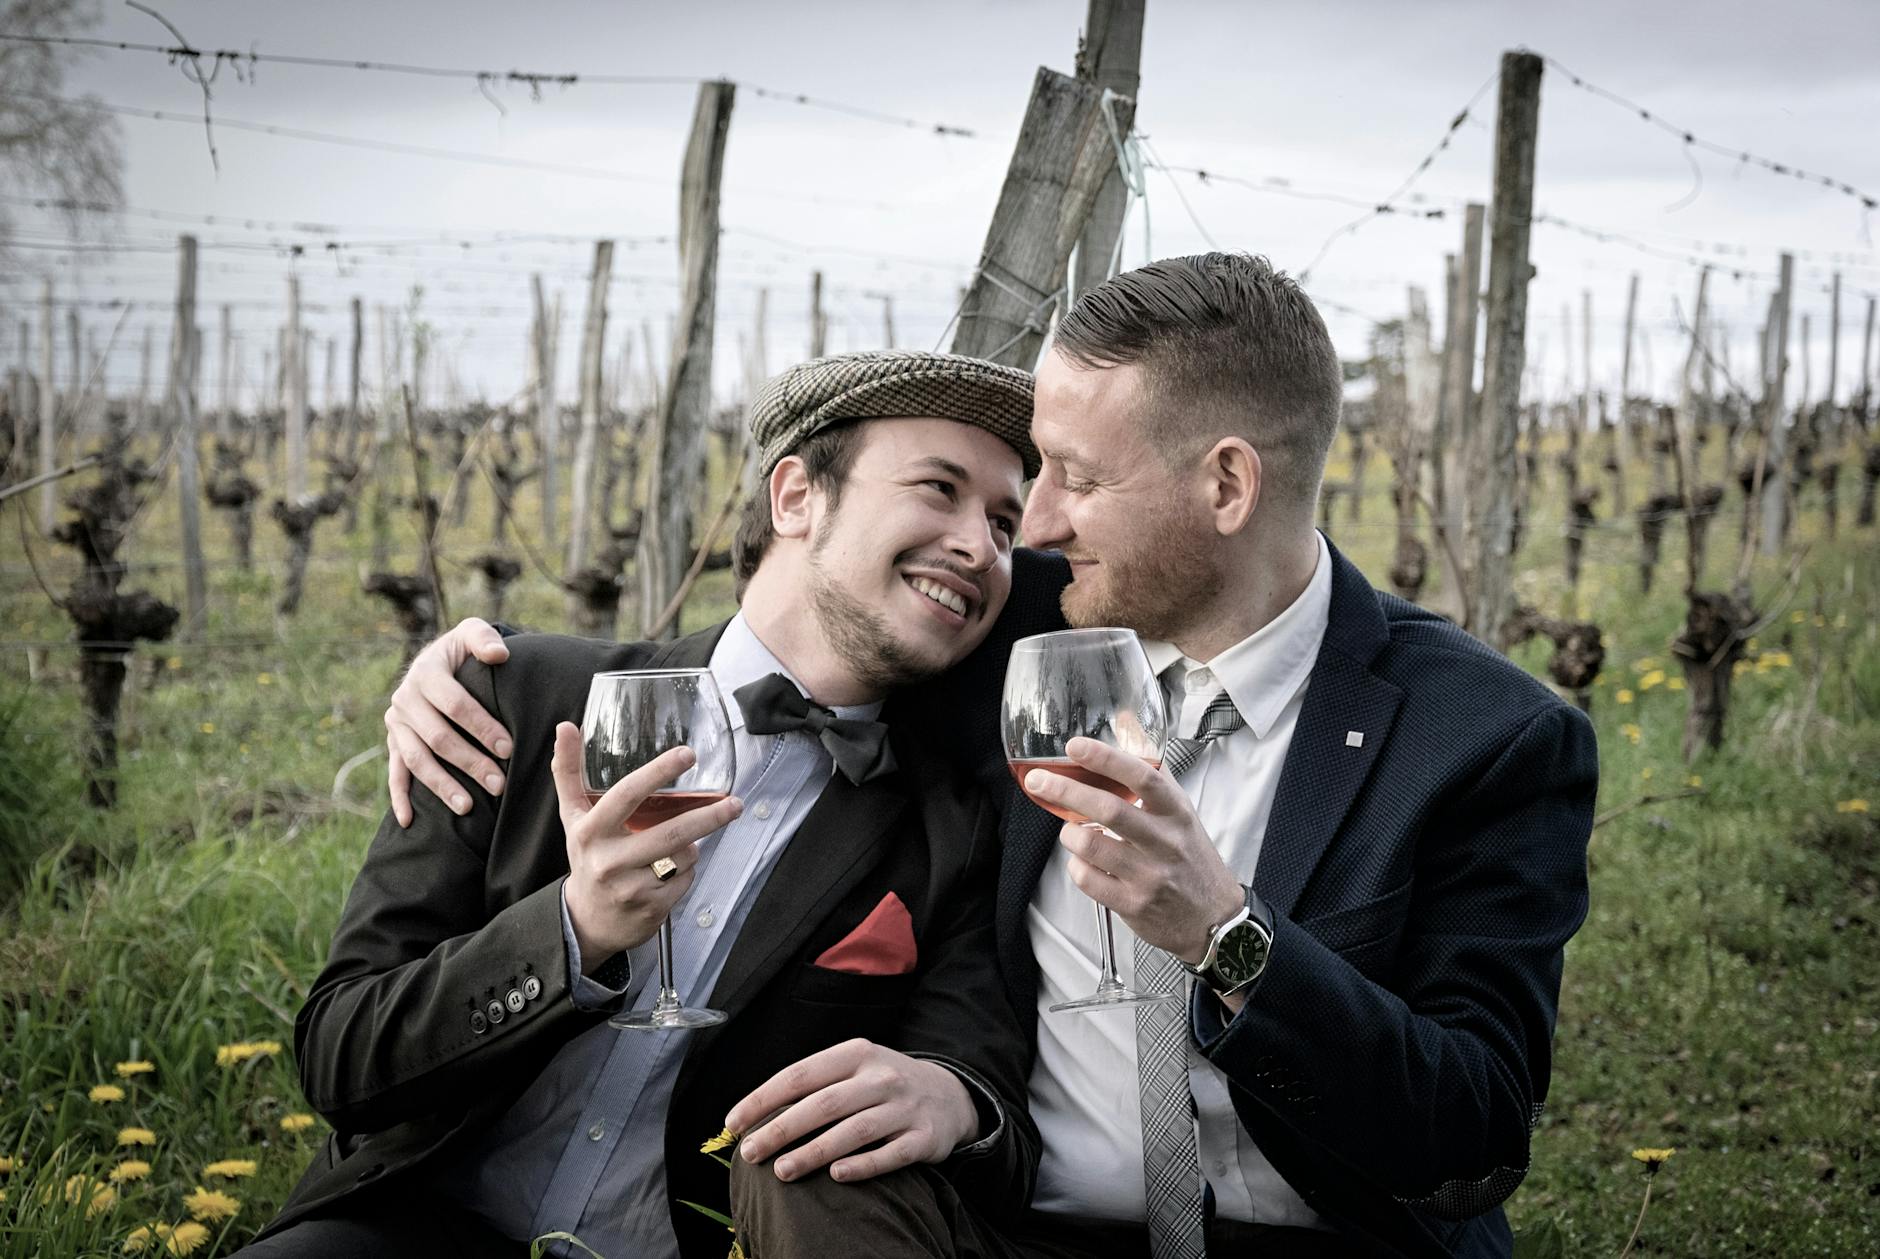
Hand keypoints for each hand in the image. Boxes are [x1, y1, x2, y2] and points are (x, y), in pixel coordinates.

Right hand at [386, 617, 512, 825]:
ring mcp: (396, 723)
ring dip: (441, 785)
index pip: (455, 705)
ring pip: (417, 760)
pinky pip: (394, 772)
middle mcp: (405, 699)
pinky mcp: (393, 742)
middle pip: (438, 737)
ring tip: (468, 807)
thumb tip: (498, 655)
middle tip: (499, 783)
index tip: (508, 747)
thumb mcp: (471, 633)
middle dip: (470, 762)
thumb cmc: (463, 652)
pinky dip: (399, 798)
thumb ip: (484, 639)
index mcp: (425, 672)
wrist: (436, 660)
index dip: (481, 726)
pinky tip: (409, 821)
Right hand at [549, 723, 742, 963]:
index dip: (658, 772)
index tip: (687, 754)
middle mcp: (609, 860)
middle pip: (670, 833)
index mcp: (591, 831)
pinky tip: (671, 872)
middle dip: (709, 817)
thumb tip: (566, 726)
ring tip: (681, 844)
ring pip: (683, 856)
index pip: (626, 795)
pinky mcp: (651, 909)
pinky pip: (686, 879)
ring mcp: (630, 887)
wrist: (586, 921)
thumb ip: (569, 772)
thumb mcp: (573, 817)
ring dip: (692, 846)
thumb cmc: (586, 857)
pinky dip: (687, 870)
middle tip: (734, 803)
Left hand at [725, 1039, 978, 1183]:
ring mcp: (904, 1107)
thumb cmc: (882, 1085)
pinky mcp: (924, 1138)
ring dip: (814, 1152)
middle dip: (781, 1129)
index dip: (763, 1099)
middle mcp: (880, 1077)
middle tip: (751, 1153)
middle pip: (823, 1104)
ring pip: (854, 1131)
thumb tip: (756, 1114)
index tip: (733, 1124)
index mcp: (855, 1054)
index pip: (800, 1074)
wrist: (949, 1095)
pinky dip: (863, 1165)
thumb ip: (814, 1085)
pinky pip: (890, 1155)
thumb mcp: (854, 1069)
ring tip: (782, 1171)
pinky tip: (836, 1176)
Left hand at [1022, 736, 1243, 963]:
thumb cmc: (1189, 857)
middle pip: (1110, 810)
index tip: (1074, 746)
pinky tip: (1083, 861)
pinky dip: (1076, 866)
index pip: (1143, 777)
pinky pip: (1088, 879)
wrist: (1213, 918)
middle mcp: (1166, 842)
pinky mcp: (1133, 904)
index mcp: (1177, 812)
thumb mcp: (1180, 810)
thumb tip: (1125, 720)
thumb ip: (1150, 768)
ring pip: (1092, 846)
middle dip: (1067, 791)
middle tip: (1039, 780)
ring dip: (1069, 834)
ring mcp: (1150, 875)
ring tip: (1070, 830)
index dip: (1106, 758)